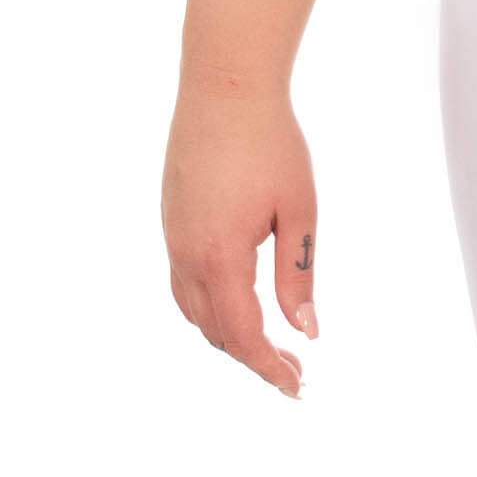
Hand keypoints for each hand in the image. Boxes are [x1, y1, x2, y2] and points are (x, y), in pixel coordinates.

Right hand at [162, 85, 317, 396]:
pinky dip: (209, 307)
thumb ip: (298, 275)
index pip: (242, 334)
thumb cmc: (270, 144)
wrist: (225, 90)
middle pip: (214, 330)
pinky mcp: (171, 222)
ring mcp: (172, 238)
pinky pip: (183, 283)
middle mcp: (187, 255)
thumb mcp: (300, 212)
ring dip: (227, 334)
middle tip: (294, 370)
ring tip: (268, 344)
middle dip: (252, 356)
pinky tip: (237, 302)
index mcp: (220, 257)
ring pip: (193, 310)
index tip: (296, 387)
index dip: (269, 367)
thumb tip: (305, 329)